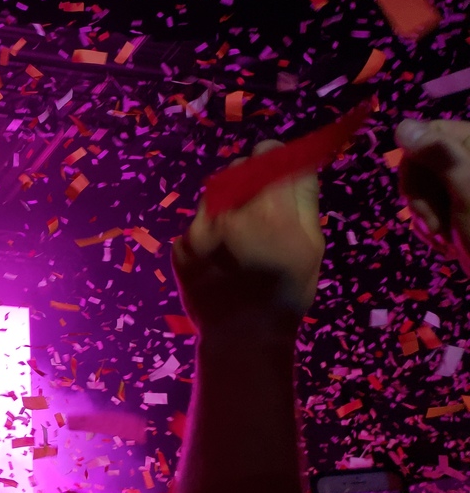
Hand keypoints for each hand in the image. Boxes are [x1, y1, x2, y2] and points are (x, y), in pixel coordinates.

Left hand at [173, 140, 323, 332]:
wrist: (242, 337)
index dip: (273, 159)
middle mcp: (228, 214)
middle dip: (249, 181)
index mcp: (269, 211)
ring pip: (213, 195)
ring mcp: (198, 230)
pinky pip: (197, 224)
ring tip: (240, 238)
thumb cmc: (286, 292)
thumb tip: (297, 161)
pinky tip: (221, 257)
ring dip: (226, 205)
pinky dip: (209, 232)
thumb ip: (302, 197)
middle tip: (259, 207)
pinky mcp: (180, 246)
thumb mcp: (312, 244)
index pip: (266, 155)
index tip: (277, 170)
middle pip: (236, 171)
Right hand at [396, 118, 469, 274]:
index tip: (415, 198)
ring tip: (443, 238)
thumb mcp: (467, 191)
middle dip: (420, 196)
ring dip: (424, 217)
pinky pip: (431, 206)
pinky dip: (430, 226)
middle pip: (423, 161)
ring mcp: (467, 185)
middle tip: (435, 226)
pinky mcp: (463, 207)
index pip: (429, 134)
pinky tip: (445, 242)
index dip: (413, 165)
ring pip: (423, 187)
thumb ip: (439, 155)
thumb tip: (404, 126)